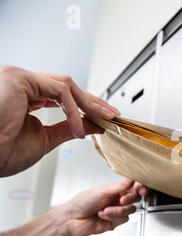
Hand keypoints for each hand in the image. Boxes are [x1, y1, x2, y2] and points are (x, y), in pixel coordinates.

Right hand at [0, 65, 120, 176]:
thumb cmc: (3, 152)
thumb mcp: (46, 139)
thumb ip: (70, 128)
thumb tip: (95, 124)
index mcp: (25, 97)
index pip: (62, 94)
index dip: (85, 105)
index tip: (104, 116)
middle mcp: (21, 84)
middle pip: (67, 86)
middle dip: (93, 101)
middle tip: (112, 114)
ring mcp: (19, 79)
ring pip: (65, 85)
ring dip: (88, 103)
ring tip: (103, 119)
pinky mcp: (19, 79)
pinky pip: (58, 90)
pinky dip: (73, 110)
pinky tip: (78, 129)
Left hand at [59, 179, 146, 235]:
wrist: (72, 219)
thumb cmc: (82, 202)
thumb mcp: (102, 191)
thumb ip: (119, 186)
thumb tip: (132, 179)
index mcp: (116, 189)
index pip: (133, 186)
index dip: (140, 187)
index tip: (141, 190)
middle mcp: (118, 199)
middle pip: (135, 198)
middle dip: (129, 199)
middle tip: (121, 200)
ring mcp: (117, 211)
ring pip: (131, 210)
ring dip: (118, 210)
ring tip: (104, 210)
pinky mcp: (116, 222)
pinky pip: (125, 219)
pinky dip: (114, 217)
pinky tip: (103, 216)